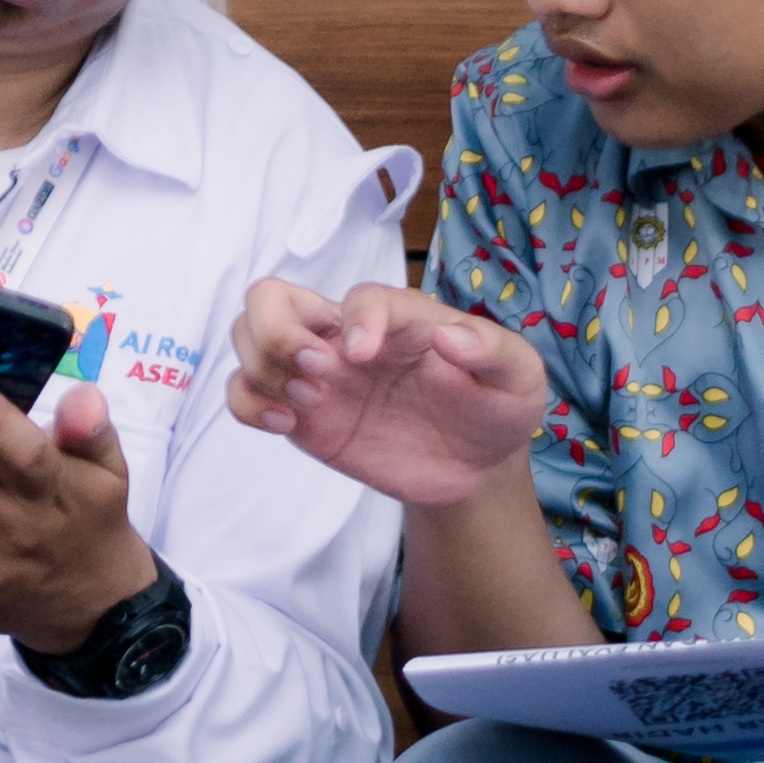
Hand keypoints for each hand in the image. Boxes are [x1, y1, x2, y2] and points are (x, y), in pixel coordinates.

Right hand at [230, 279, 547, 508]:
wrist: (475, 467)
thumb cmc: (495, 408)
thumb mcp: (519, 379)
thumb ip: (494, 352)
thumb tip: (453, 337)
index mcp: (400, 318)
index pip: (362, 296)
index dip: (356, 318)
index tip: (364, 356)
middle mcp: (347, 336)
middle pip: (271, 296)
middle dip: (276, 330)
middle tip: (316, 372)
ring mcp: (318, 374)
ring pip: (246, 337)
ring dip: (261, 366)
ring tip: (303, 403)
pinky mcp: (301, 414)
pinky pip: (244, 394)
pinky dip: (248, 403)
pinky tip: (286, 423)